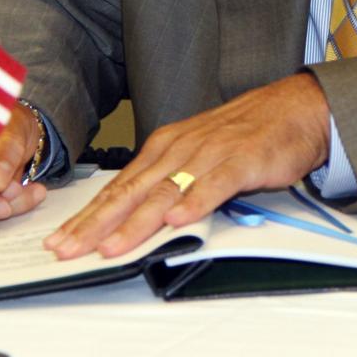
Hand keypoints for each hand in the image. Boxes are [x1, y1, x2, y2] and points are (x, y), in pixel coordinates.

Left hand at [44, 72, 329, 259]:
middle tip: (68, 249)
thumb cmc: (246, 132)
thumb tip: (138, 216)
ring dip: (136, 222)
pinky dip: (195, 202)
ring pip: (165, 191)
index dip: (89, 216)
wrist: (294, 107)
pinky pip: (214, 184)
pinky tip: (178, 220)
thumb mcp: (198, 152)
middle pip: (132, 191)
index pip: (119, 187)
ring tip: (112, 246)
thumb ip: (170, 181)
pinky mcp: (242, 160)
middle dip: (96, 224)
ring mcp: (210, 153)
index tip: (62, 240)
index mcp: (166, 147)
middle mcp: (181, 148)